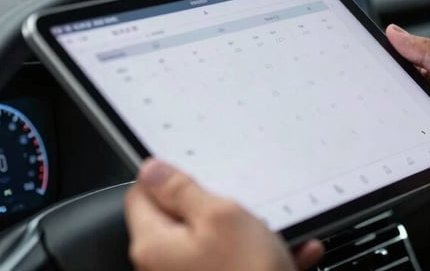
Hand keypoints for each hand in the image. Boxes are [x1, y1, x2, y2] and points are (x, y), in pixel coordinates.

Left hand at [124, 159, 323, 270]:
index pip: (141, 194)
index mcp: (153, 245)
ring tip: (272, 235)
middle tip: (238, 206)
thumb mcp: (220, 215)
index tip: (198, 177)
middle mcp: (161, 269)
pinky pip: (232, 264)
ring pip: (211, 243)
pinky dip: (256, 257)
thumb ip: (180, 189)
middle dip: (211, 207)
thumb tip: (151, 170)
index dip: (169, 178)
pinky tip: (288, 256)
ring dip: (244, 234)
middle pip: (176, 219)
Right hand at [386, 25, 429, 200]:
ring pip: (393, 122)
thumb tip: (396, 32)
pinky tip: (397, 144)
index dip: (380, 58)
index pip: (398, 62)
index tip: (361, 55)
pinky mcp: (427, 155)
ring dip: (389, 122)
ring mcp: (427, 128)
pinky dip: (399, 147)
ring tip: (389, 119)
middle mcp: (429, 100)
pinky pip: (403, 149)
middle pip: (391, 93)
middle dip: (379, 93)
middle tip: (369, 91)